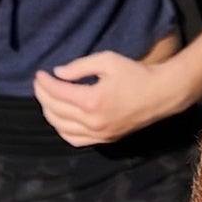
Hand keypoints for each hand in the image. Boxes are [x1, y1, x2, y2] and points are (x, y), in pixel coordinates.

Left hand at [34, 52, 196, 145]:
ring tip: (47, 99)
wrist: (161, 93)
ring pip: (62, 128)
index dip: (44, 83)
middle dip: (43, 96)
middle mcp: (92, 122)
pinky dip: (62, 130)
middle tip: (40, 84)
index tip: (39, 74)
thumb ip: (79, 66)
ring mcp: (99, 134)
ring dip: (49, 113)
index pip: (58, 93)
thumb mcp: (107, 61)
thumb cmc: (136, 73)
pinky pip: (75, 140)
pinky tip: (60, 118)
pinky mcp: (105, 140)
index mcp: (92, 101)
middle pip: (55, 111)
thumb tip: (57, 74)